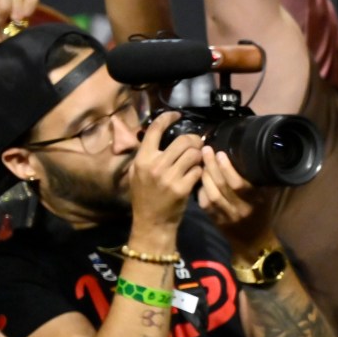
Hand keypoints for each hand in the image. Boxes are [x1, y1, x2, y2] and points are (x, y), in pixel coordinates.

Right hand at [130, 112, 203, 232]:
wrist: (151, 222)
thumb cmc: (144, 197)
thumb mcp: (137, 174)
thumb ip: (145, 155)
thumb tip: (155, 135)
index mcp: (142, 159)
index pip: (155, 129)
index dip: (167, 118)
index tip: (177, 114)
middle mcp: (155, 165)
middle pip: (182, 140)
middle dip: (194, 140)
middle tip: (196, 143)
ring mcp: (169, 177)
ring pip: (193, 154)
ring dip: (199, 155)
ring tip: (197, 159)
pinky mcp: (182, 188)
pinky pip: (198, 170)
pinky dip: (200, 171)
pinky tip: (197, 174)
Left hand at [197, 147, 276, 250]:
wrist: (254, 242)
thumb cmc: (262, 215)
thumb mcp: (266, 198)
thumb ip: (259, 182)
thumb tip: (253, 159)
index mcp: (254, 201)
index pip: (238, 184)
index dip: (227, 168)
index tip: (220, 154)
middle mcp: (240, 209)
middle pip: (221, 186)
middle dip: (212, 166)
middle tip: (206, 151)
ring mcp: (226, 216)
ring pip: (211, 194)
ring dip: (204, 177)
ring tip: (201, 163)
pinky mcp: (216, 221)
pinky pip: (205, 204)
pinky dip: (200, 191)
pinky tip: (200, 180)